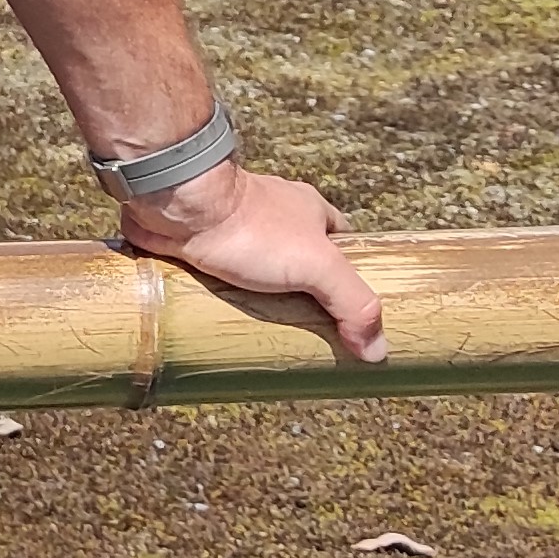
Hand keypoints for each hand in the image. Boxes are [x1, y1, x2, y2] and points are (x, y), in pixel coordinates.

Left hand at [121, 162, 385, 364]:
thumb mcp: (318, 265)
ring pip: (259, 269)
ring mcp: (236, 230)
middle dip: (303, 292)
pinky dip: (226, 294)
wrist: (180, 207)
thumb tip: (378, 350)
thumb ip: (352, 303)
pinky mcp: (202, 245)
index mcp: (309, 211)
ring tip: (268, 334)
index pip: (342, 242)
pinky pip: (221, 275)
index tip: (352, 310)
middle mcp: (274, 217)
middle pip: (300, 259)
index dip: (351, 273)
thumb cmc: (252, 227)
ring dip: (262, 295)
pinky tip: (227, 319)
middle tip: (309, 333)